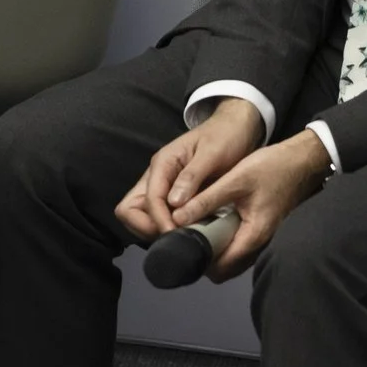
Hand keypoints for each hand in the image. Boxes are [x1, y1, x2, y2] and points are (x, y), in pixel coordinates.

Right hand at [116, 97, 264, 242]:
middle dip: (147, 227)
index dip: (159, 220)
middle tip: (175, 238)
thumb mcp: (212, 154)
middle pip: (130, 209)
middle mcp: (157, 176)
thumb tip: (174, 203)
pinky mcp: (173, 194)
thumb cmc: (225, 136)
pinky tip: (188, 232)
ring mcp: (163, 186)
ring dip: (155, 229)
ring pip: (141, 215)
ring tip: (182, 238)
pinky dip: (167, 227)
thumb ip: (192, 176)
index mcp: (163, 163)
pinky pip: (160, 215)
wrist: (236, 128)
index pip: (148, 199)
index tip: (177, 235)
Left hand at [185, 131, 333, 281]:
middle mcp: (259, 244)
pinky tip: (211, 221)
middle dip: (203, 257)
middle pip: (225, 268)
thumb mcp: (235, 180)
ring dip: (213, 249)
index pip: (220, 268)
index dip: (197, 260)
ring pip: (232, 257)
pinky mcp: (262, 229)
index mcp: (253, 236)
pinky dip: (223, 240)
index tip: (178, 244)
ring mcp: (262, 238)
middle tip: (183, 236)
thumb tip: (177, 217)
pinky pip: (238, 245)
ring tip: (193, 228)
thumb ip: (206, 200)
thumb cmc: (272, 168)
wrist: (302, 161)